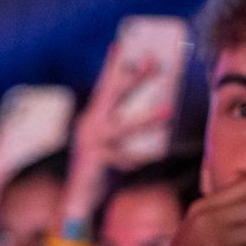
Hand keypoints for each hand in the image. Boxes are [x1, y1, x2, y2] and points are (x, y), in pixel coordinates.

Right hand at [60, 50, 171, 217]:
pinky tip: (160, 154)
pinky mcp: (96, 162)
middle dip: (133, 78)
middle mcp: (88, 126)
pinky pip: (127, 158)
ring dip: (146, 119)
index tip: (121, 44)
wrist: (77, 201)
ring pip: (122, 127)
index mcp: (91, 118)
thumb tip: (160, 108)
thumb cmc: (101, 170)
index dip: (112, 66)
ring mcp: (91, 143)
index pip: (103, 87)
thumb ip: (125, 127)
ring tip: (168, 112)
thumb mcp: (111, 143)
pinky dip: (144, 157)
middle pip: (110, 96)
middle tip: (154, 62)